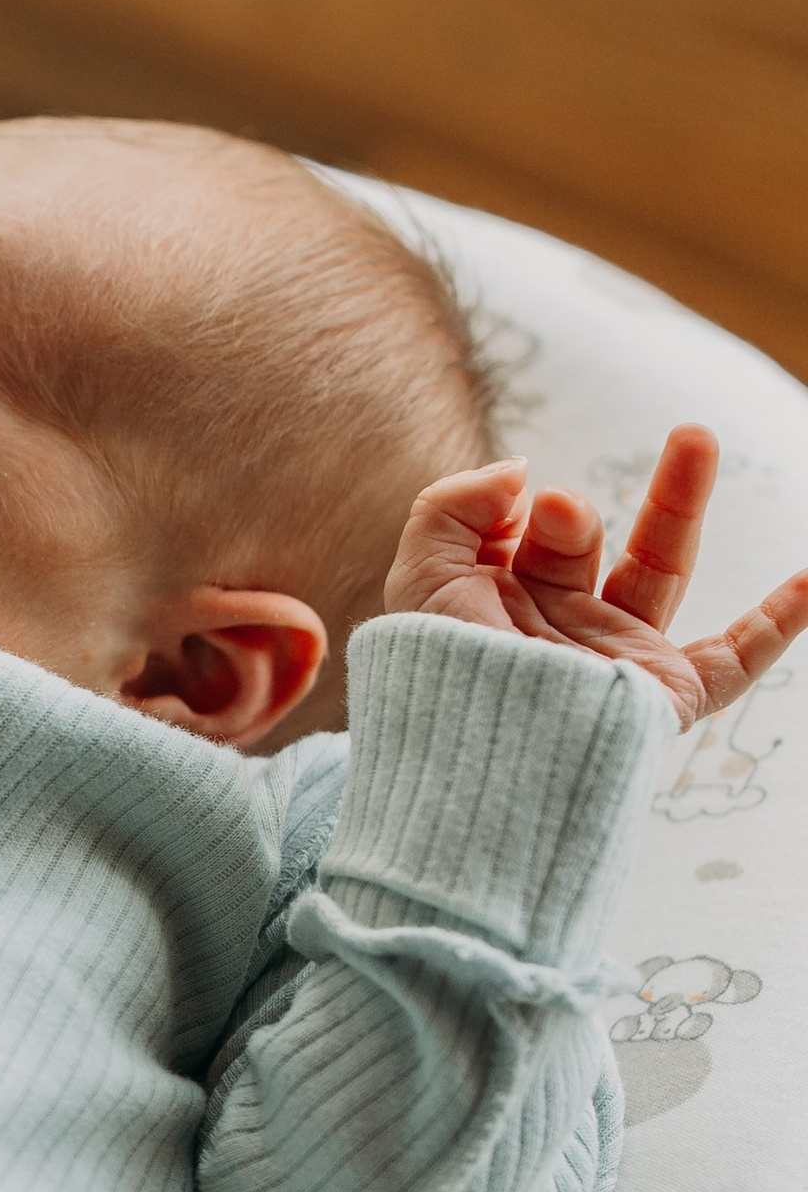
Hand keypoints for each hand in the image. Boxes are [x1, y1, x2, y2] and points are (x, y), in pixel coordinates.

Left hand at [384, 428, 807, 727]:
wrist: (481, 754)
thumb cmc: (439, 677)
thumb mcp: (420, 576)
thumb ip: (453, 505)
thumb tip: (525, 470)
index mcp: (498, 604)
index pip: (520, 533)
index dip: (513, 514)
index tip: (508, 518)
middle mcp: (558, 628)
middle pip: (589, 542)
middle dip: (576, 514)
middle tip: (562, 509)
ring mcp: (613, 658)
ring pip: (661, 568)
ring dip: (677, 503)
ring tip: (694, 437)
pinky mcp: (661, 695)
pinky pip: (734, 660)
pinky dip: (780, 622)